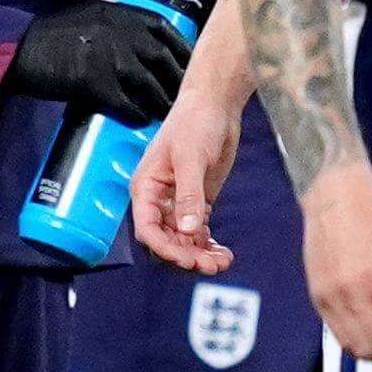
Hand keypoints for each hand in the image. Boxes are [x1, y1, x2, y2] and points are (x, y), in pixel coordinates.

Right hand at [3, 0, 191, 121]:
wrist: (21, 50)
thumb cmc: (52, 35)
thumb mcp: (89, 14)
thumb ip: (116, 23)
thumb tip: (139, 38)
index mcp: (120, 14)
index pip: (165, 30)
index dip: (181, 49)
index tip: (189, 64)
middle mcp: (121, 33)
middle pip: (163, 58)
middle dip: (177, 79)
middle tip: (184, 96)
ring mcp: (110, 57)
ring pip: (149, 83)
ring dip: (161, 101)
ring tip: (166, 113)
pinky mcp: (96, 82)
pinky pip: (127, 102)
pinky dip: (137, 113)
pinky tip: (141, 119)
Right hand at [132, 90, 240, 273]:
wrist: (215, 105)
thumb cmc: (194, 122)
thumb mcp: (191, 158)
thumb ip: (189, 195)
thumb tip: (189, 230)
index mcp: (146, 188)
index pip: (147, 229)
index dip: (164, 248)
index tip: (186, 259)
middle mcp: (159, 199)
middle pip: (166, 240)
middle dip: (186, 256)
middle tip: (210, 266)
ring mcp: (179, 202)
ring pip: (184, 241)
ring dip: (200, 255)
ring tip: (222, 262)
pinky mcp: (199, 201)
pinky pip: (199, 233)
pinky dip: (209, 246)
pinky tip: (224, 253)